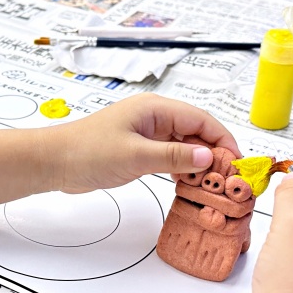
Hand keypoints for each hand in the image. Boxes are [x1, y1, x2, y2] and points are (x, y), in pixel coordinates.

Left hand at [45, 93, 239, 193]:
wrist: (54, 162)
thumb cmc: (87, 151)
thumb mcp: (135, 156)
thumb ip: (174, 156)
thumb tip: (208, 156)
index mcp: (155, 109)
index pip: (202, 120)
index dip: (223, 140)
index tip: (237, 162)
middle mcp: (154, 117)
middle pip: (197, 131)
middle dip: (215, 153)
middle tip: (229, 178)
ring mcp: (147, 133)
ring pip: (185, 145)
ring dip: (199, 162)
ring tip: (214, 184)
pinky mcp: (139, 149)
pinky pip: (170, 155)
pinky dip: (182, 168)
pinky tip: (189, 183)